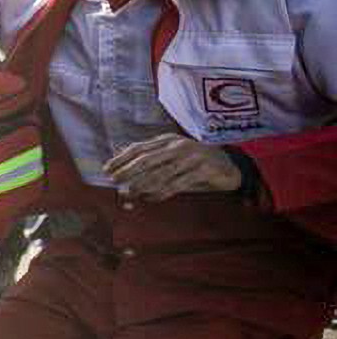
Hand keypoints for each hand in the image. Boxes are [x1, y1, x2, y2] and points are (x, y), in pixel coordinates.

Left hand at [105, 134, 239, 201]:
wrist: (231, 166)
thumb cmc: (195, 164)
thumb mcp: (172, 158)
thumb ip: (152, 163)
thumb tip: (124, 175)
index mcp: (167, 140)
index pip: (139, 148)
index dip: (121, 158)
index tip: (106, 169)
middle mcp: (178, 146)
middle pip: (147, 158)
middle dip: (128, 170)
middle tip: (114, 180)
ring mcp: (192, 156)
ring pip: (161, 173)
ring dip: (143, 184)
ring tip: (130, 193)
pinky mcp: (204, 169)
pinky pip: (178, 184)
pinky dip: (162, 192)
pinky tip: (151, 198)